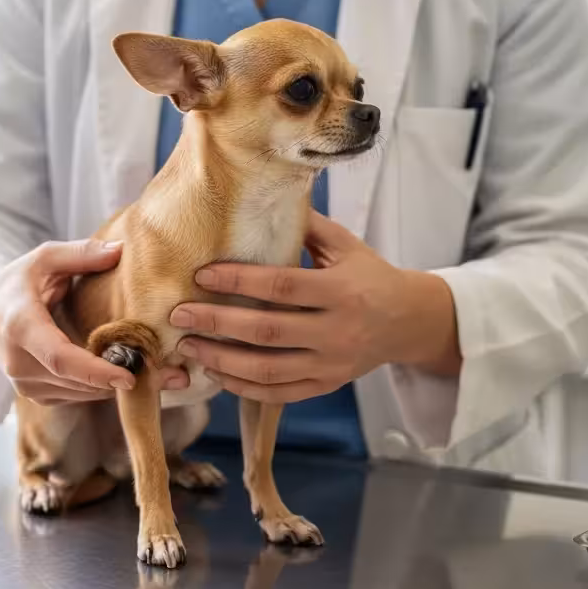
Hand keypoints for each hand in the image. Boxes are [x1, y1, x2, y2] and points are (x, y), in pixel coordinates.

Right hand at [0, 240, 189, 405]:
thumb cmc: (16, 280)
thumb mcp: (44, 257)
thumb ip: (81, 254)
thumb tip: (121, 250)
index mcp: (20, 327)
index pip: (60, 358)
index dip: (96, 371)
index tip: (130, 377)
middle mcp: (19, 364)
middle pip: (77, 381)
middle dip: (121, 380)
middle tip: (167, 374)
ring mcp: (25, 384)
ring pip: (81, 393)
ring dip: (116, 387)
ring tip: (161, 376)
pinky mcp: (36, 394)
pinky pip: (77, 396)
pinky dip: (103, 388)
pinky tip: (130, 373)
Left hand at [169, 212, 460, 403]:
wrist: (409, 321)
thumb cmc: (369, 274)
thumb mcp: (346, 245)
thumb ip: (307, 226)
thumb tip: (262, 195)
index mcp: (342, 289)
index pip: (282, 286)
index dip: (238, 281)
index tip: (201, 274)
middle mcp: (337, 330)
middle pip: (268, 331)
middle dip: (217, 323)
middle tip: (178, 314)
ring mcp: (332, 363)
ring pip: (268, 369)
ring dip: (222, 360)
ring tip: (188, 346)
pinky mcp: (327, 385)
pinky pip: (279, 393)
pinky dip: (244, 386)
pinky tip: (216, 372)